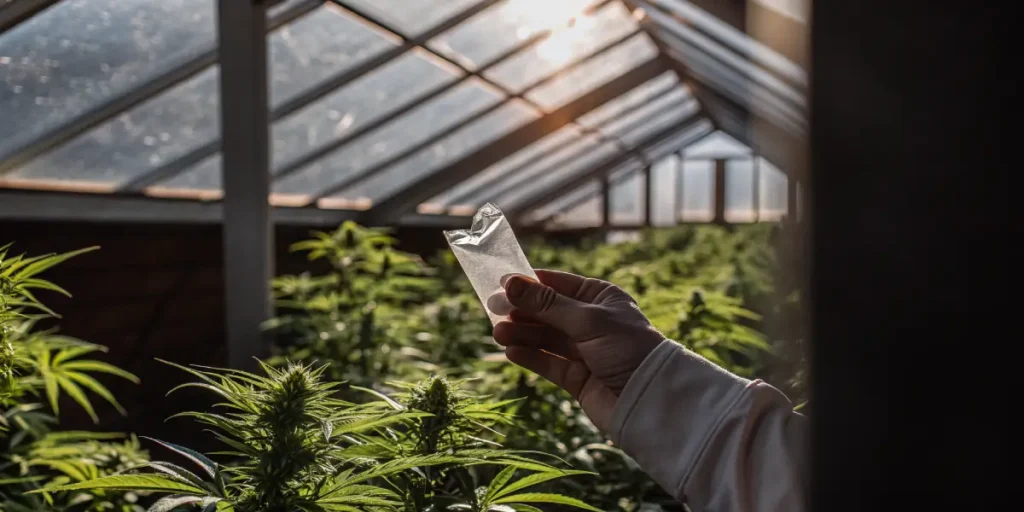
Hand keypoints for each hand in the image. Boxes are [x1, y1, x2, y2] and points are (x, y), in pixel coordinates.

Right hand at [493, 270, 663, 430]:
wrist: (651, 399)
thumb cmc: (628, 348)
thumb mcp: (587, 320)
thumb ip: (547, 304)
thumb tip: (510, 283)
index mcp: (601, 298)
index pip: (559, 285)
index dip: (530, 284)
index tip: (501, 282)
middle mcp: (592, 322)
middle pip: (548, 312)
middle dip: (522, 311)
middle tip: (492, 309)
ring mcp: (584, 351)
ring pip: (545, 338)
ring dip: (522, 333)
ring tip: (498, 333)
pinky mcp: (577, 378)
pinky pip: (548, 362)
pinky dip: (530, 356)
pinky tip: (511, 351)